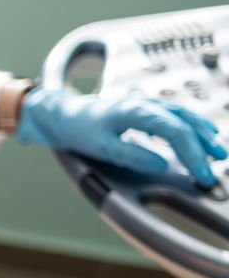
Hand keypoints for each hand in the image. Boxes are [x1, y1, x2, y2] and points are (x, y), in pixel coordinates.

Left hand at [18, 88, 226, 186]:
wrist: (64, 114)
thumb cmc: (79, 130)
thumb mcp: (100, 146)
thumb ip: (131, 154)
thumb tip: (161, 164)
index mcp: (136, 111)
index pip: (174, 131)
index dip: (191, 153)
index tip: (201, 173)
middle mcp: (146, 103)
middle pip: (185, 122)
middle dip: (204, 145)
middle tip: (216, 167)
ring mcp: (148, 104)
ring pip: (184, 116)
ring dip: (203, 133)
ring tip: (218, 152)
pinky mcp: (147, 109)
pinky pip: (176, 115)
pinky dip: (192, 126)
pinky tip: (202, 136)